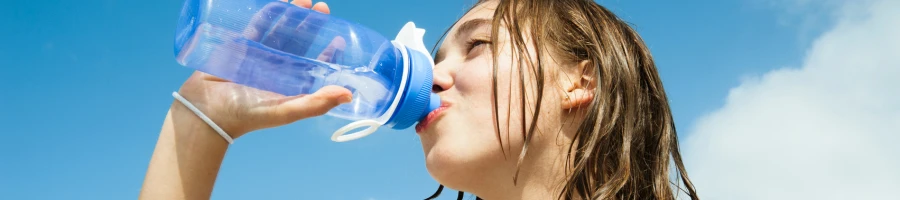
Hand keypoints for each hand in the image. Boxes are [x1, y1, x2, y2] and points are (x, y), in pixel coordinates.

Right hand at [176, 0, 348, 138]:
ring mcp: (258, 56)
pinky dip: (267, 13)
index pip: (314, 65)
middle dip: (312, 25)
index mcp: (290, 85)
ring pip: (278, 31)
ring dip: (292, 15)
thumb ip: (316, 103)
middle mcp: (276, 70)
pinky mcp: (239, 46)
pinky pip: (255, 25)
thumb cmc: (247, 115)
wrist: (206, 112)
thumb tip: (349, 94)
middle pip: (299, 43)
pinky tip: (279, 1)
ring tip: (304, 0)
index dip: (327, 52)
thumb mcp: (286, 111)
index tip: (339, 38)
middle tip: (323, 8)